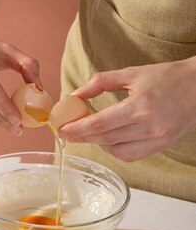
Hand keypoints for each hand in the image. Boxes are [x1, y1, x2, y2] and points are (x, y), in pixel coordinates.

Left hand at [58, 57, 195, 160]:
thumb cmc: (166, 77)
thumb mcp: (132, 73)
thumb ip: (101, 83)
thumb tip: (75, 95)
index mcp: (140, 106)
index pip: (100, 123)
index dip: (78, 128)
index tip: (62, 129)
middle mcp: (148, 127)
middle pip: (105, 138)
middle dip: (82, 137)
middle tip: (67, 133)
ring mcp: (156, 140)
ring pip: (115, 150)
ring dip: (97, 144)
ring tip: (86, 134)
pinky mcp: (160, 147)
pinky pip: (130, 156)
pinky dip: (114, 150)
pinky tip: (106, 141)